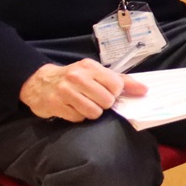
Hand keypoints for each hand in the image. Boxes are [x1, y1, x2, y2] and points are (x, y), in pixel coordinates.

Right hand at [19, 59, 145, 121]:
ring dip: (91, 112)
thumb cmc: (74, 79)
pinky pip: (78, 118)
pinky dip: (77, 116)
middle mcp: (77, 77)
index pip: (117, 85)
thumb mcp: (97, 74)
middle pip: (106, 101)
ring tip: (82, 104)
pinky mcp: (55, 104)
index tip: (107, 92)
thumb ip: (122, 81)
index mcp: (90, 67)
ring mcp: (64, 91)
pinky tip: (71, 108)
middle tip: (93, 99)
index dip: (115, 93)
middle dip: (103, 104)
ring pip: (93, 112)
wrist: (40, 83)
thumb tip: (145, 90)